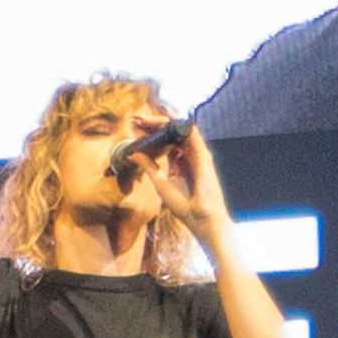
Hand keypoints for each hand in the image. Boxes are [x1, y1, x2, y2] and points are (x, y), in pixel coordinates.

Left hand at [142, 121, 230, 236]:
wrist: (202, 219)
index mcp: (180, 163)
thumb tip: (134, 153)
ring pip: (180, 130)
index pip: (166, 142)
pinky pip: (190, 133)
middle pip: (172, 133)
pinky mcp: (203, 154)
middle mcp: (189, 155)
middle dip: (155, 125)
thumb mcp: (161, 184)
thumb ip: (149, 167)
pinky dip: (176, 126)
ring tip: (146, 119)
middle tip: (138, 120)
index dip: (152, 134)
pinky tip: (162, 122)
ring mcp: (197, 154)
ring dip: (163, 122)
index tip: (136, 128)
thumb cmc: (185, 206)